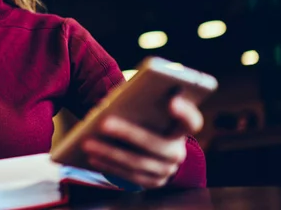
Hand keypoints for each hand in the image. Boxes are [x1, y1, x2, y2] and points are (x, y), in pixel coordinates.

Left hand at [82, 95, 203, 188]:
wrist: (154, 148)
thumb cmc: (147, 119)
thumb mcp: (149, 109)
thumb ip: (142, 102)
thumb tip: (117, 99)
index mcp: (181, 128)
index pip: (192, 121)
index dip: (186, 112)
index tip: (172, 100)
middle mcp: (178, 152)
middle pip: (157, 145)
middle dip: (128, 134)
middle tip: (104, 123)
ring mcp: (166, 170)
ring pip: (138, 163)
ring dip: (110, 153)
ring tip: (88, 143)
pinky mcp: (152, 182)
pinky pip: (129, 176)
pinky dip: (109, 166)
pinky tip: (93, 156)